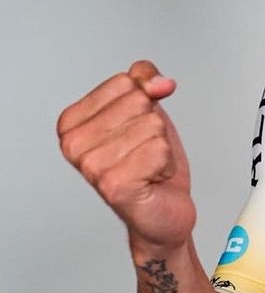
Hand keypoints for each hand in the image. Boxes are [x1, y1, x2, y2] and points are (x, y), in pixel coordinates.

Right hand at [57, 60, 195, 250]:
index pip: (124, 83)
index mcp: (72, 122)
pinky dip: (166, 165)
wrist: (163, 212)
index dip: (144, 105)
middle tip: (144, 154)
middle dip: (154, 128)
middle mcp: (74, 144)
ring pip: (152, 126)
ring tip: (147, 169)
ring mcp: (92, 166)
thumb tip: (158, 82)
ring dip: (161, 149)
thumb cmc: (150, 165)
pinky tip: (152, 181)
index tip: (135, 132)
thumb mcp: (147, 111)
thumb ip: (144, 79)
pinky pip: (159, 150)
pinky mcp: (114, 185)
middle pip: (139, 102)